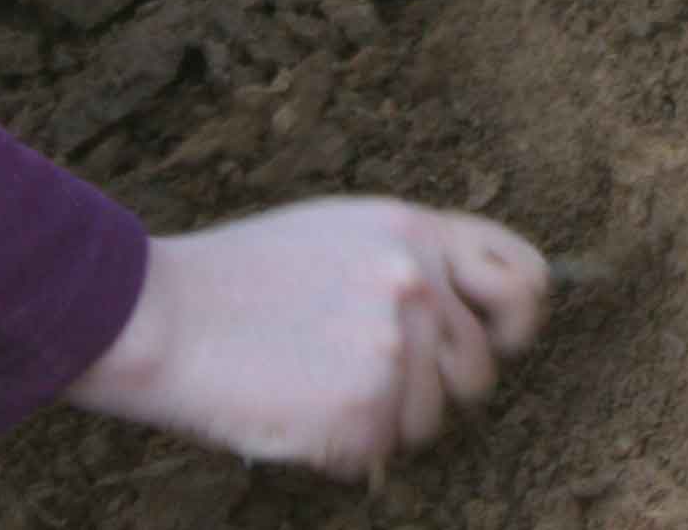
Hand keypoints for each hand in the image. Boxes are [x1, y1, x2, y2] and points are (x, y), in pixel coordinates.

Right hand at [64, 198, 553, 478]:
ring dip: (383, 421)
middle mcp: (419, 286)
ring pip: (430, 421)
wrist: (162, 317)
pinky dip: (337, 448)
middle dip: (430, 386)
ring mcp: (395, 350)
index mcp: (418, 233)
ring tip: (313, 384)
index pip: (525, 280)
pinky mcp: (365, 413)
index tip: (499, 341)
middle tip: (361, 376)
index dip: (518, 321)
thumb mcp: (345, 234)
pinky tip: (292, 409)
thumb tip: (468, 307)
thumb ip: (415, 262)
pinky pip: (377, 454)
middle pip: (477, 370)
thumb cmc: (240, 278)